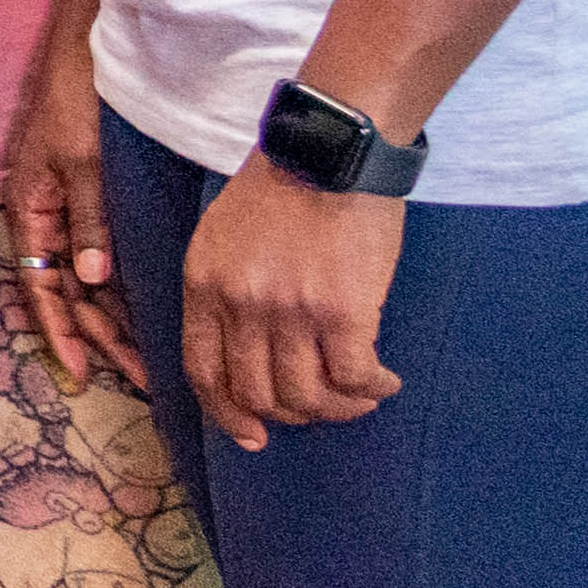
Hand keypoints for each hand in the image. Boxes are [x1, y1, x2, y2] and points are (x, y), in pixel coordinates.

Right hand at [0, 21, 146, 400]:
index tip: (79, 373)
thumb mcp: (82, 158)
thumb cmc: (79, 96)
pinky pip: (105, 257)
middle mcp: (47, 217)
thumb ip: (89, 219)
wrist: (93, 43)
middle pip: (66, 292)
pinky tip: (152, 310)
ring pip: (87, 280)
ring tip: (152, 357)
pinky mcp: (96, 199)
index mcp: (30, 208)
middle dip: (99, 336)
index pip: (38, 286)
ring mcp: (70, 209)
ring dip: (115, 319)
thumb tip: (90, 279)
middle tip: (144, 375)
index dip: (58, 332)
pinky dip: (124, 288)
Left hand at [182, 158, 405, 446]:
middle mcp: (241, 304)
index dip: (227, 414)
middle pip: (257, 393)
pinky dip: (372, 389)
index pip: (203, 372)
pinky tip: (384, 381)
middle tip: (323, 407)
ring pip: (307, 396)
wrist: (331, 150)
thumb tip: (247, 353)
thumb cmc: (283, 188)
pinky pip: (354, 377)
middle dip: (292, 415)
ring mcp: (290, 310)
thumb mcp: (223, 236)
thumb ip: (225, 291)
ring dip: (339, 408)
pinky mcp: (343, 310)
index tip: (253, 436)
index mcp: (205, 285)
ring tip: (360, 396)